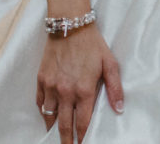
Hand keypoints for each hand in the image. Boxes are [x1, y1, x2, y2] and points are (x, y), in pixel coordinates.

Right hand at [36, 27, 122, 142]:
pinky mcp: (41, 80)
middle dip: (67, 140)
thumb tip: (119, 109)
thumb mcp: (110, 63)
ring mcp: (51, 87)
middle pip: (64, 125)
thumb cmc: (93, 44)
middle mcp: (65, 92)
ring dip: (54, 128)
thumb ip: (115, 88)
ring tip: (58, 136)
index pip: (83, 122)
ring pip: (49, 116)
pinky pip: (40, 103)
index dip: (83, 137)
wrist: (70, 27)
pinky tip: (48, 117)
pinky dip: (44, 113)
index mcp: (84, 90)